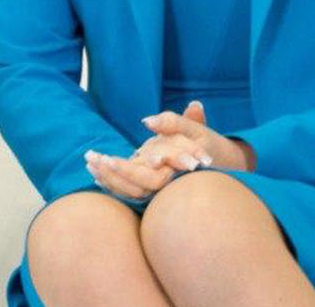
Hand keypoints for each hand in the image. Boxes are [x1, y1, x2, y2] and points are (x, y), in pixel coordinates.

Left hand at [83, 101, 253, 200]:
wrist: (225, 169)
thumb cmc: (211, 146)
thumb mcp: (197, 129)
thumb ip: (174, 122)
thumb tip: (148, 121)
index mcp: (177, 171)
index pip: (150, 177)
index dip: (128, 171)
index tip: (107, 160)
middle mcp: (169, 184)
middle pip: (136, 188)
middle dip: (112, 175)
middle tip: (92, 159)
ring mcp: (161, 189)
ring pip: (132, 192)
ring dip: (108, 179)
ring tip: (89, 162)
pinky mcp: (155, 190)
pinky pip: (131, 192)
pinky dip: (112, 184)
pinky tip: (94, 172)